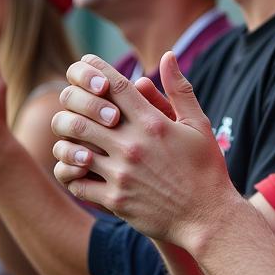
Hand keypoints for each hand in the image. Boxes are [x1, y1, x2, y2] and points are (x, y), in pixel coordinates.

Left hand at [51, 52, 236, 248]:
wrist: (208, 219)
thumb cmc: (206, 169)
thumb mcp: (199, 125)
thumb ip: (179, 89)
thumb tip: (168, 56)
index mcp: (153, 123)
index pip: (113, 85)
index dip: (94, 69)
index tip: (84, 63)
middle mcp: (133, 145)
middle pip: (83, 114)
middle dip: (72, 105)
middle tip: (71, 105)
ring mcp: (121, 174)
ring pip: (72, 148)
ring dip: (66, 140)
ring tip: (70, 139)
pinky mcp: (115, 200)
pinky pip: (76, 183)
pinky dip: (69, 173)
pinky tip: (76, 168)